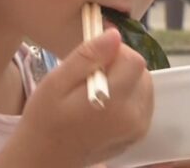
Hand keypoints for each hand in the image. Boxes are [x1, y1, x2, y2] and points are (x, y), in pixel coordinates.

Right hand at [5, 29, 152, 167]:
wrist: (46, 155)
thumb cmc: (45, 117)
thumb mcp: (56, 81)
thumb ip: (87, 57)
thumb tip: (114, 34)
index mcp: (113, 101)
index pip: (133, 59)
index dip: (113, 50)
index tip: (92, 55)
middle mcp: (133, 115)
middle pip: (141, 71)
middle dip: (119, 64)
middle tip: (90, 73)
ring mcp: (139, 127)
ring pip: (144, 84)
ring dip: (125, 79)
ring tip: (96, 88)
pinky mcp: (139, 133)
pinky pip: (142, 101)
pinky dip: (128, 94)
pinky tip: (106, 101)